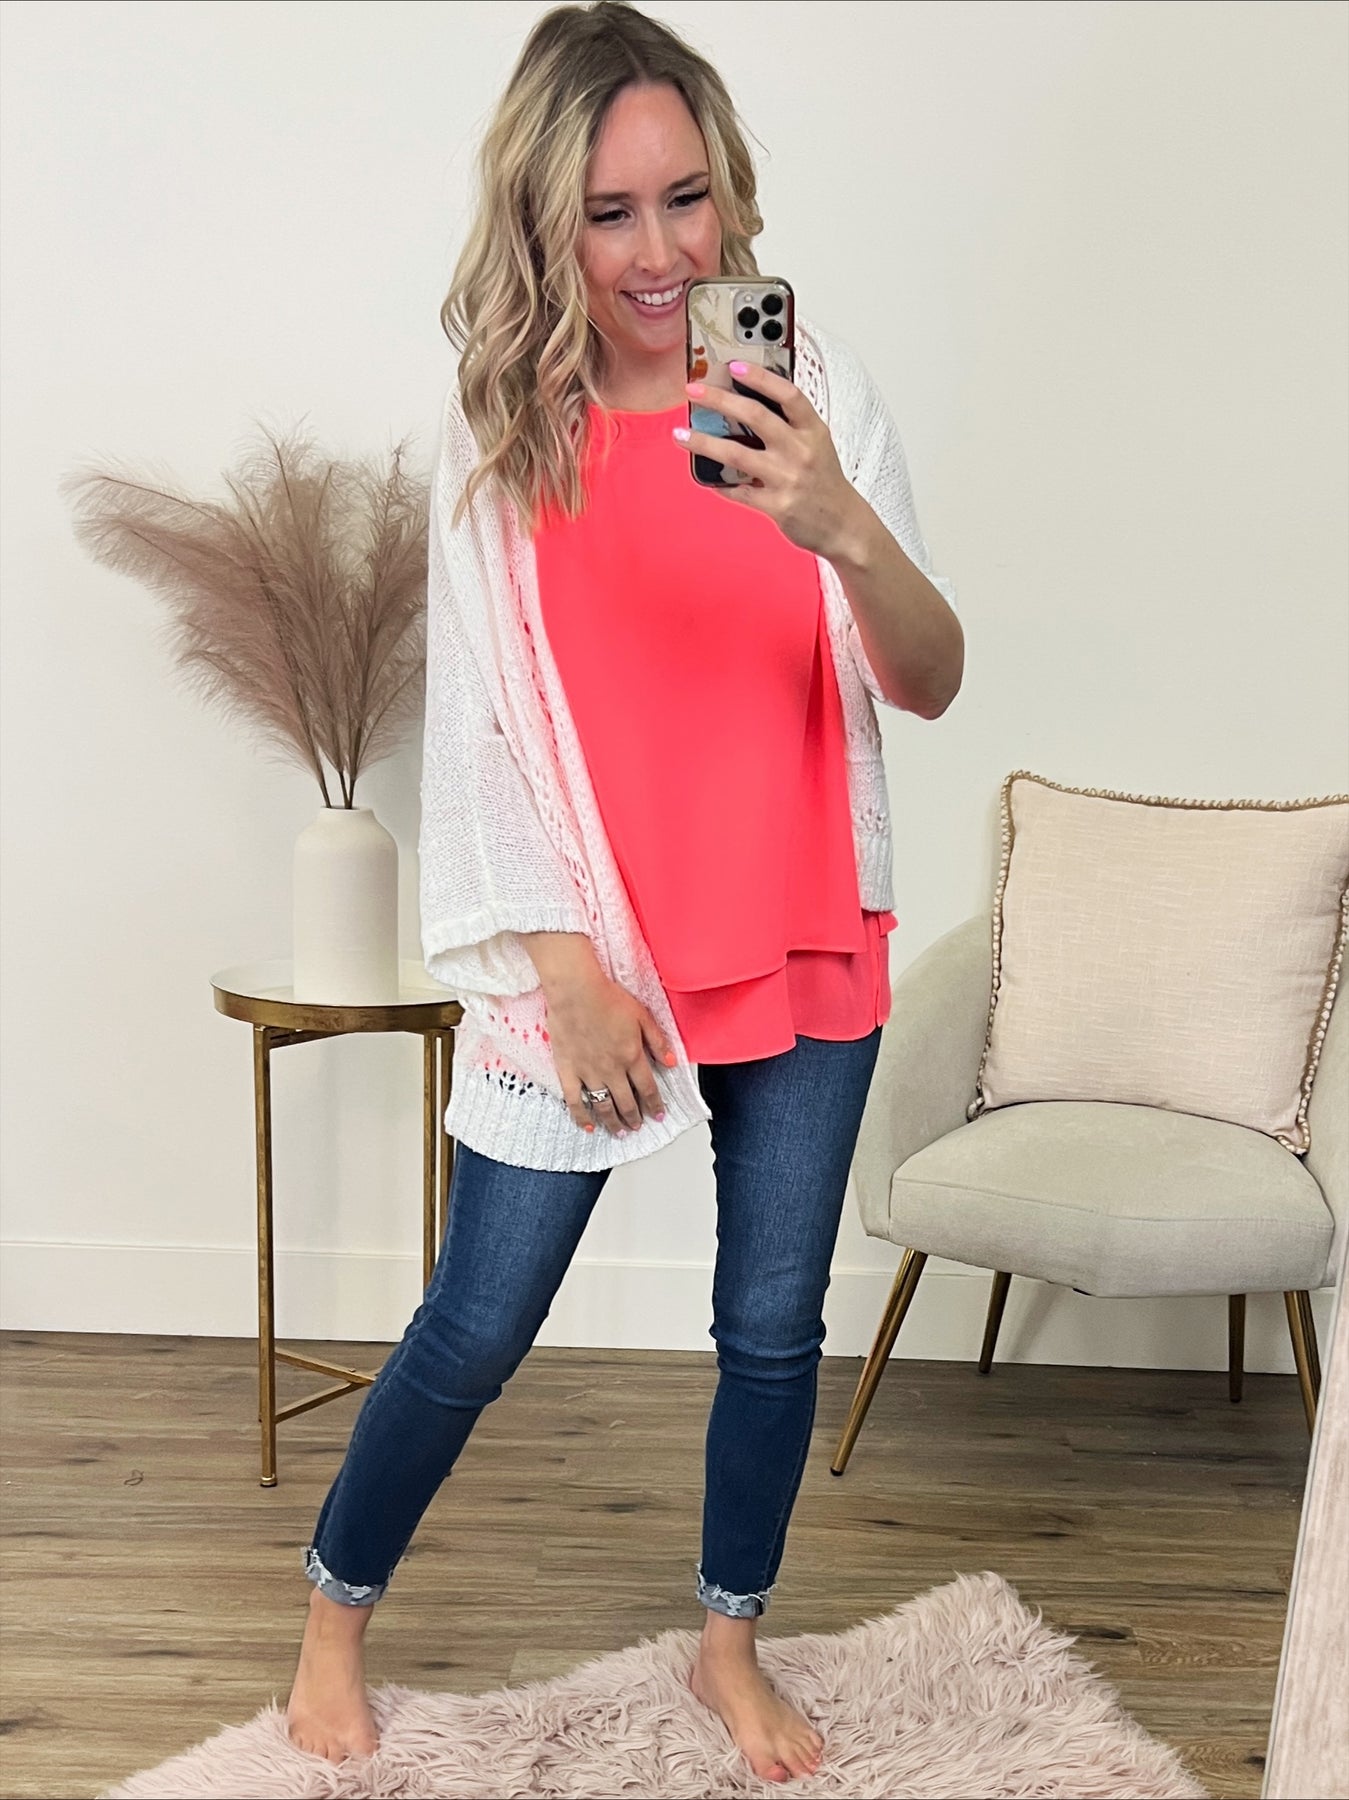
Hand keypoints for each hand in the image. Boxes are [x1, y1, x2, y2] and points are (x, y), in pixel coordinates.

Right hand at [545, 969, 675, 1136]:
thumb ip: (657, 1040)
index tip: (658, 1115)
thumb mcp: (641, 1015)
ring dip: (614, 1122)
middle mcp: (613, 1070)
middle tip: (637, 1126)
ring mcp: (589, 1073)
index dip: (654, 1105)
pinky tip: (588, 1127)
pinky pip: (574, 1101)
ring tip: (620, 1132)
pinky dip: (581, 1117)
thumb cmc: (607, 997)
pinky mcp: (568, 1071)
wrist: (576, 991)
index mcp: (632, 1056)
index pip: (648, 1088)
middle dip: (635, 1117)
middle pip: (627, 1102)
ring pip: (604, 1106)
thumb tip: (671, 1062)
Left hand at [677, 360, 866, 559]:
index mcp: (813, 430)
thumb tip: (746, 406)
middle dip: (719, 400)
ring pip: (737, 454)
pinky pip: (738, 491)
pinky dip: (718, 483)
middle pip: (755, 416)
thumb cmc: (825, 481)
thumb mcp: (817, 445)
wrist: (844, 525)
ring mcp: (788, 479)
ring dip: (703, 442)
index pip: (787, 394)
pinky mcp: (777, 506)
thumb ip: (789, 426)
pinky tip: (704, 476)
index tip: (734, 366)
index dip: (761, 377)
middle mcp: (801, 451)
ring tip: (681, 434)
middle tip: (693, 391)